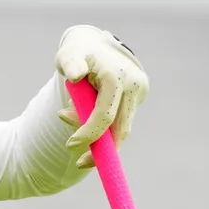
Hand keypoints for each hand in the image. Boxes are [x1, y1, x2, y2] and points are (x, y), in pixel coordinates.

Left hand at [54, 26, 148, 167]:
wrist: (95, 45)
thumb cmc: (77, 53)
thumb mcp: (68, 56)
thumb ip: (70, 64)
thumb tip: (75, 76)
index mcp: (116, 76)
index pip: (104, 115)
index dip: (89, 134)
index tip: (71, 144)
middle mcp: (133, 84)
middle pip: (120, 128)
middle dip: (100, 149)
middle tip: (80, 162)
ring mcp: (139, 92)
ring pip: (122, 128)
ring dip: (102, 138)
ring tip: (79, 134)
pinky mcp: (139, 98)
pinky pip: (122, 121)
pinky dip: (106, 128)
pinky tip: (89, 124)